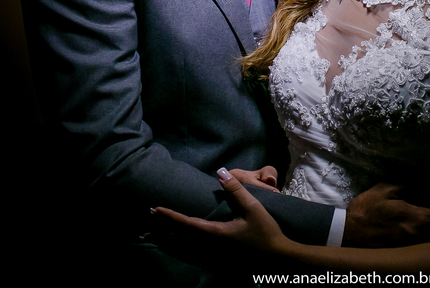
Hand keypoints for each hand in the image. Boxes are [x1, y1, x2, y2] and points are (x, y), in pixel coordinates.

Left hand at [153, 168, 291, 254]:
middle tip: (150, 217)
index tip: (155, 209)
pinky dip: (188, 238)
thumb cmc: (266, 232)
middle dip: (167, 225)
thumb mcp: (252, 207)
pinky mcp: (224, 252)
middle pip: (184, 234)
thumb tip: (221, 172)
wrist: (279, 257)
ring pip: (190, 241)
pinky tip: (188, 235)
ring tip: (162, 227)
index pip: (187, 223)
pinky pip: (200, 244)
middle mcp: (213, 243)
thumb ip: (236, 190)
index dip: (170, 216)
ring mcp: (218, 250)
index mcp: (216, 233)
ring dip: (175, 233)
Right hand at [343, 183, 429, 247]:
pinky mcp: (405, 252)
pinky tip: (425, 230)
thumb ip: (405, 186)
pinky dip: (428, 238)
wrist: (347, 233)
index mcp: (417, 218)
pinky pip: (423, 245)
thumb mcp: (384, 189)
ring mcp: (413, 247)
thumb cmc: (366, 209)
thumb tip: (419, 183)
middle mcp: (419, 236)